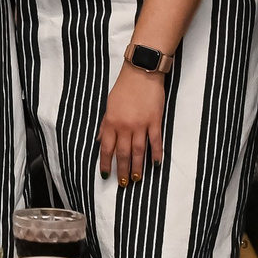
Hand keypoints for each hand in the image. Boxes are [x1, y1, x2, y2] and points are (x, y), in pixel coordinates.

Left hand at [98, 64, 167, 184]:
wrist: (141, 74)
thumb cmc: (124, 89)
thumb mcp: (109, 106)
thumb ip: (106, 125)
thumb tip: (101, 141)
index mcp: (111, 122)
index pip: (107, 147)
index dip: (106, 162)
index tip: (105, 174)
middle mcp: (124, 125)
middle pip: (122, 153)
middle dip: (122, 169)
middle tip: (123, 183)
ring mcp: (140, 124)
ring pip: (138, 151)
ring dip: (137, 167)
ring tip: (136, 179)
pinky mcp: (155, 121)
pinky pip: (155, 141)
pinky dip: (156, 154)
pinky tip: (155, 164)